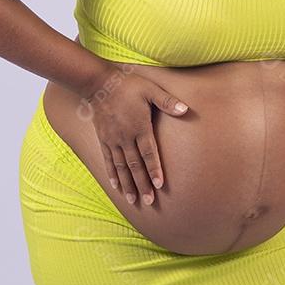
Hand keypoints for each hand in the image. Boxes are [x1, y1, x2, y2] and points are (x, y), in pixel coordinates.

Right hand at [79, 66, 188, 205]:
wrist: (99, 83)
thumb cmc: (128, 85)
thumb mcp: (151, 90)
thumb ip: (168, 102)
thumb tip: (186, 110)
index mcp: (139, 127)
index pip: (149, 153)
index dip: (154, 170)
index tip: (159, 185)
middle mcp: (125, 137)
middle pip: (135, 165)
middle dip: (142, 184)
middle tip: (148, 201)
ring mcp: (113, 140)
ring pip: (121, 166)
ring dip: (127, 184)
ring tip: (133, 200)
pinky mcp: (103, 139)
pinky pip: (108, 160)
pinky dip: (112, 174)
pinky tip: (115, 185)